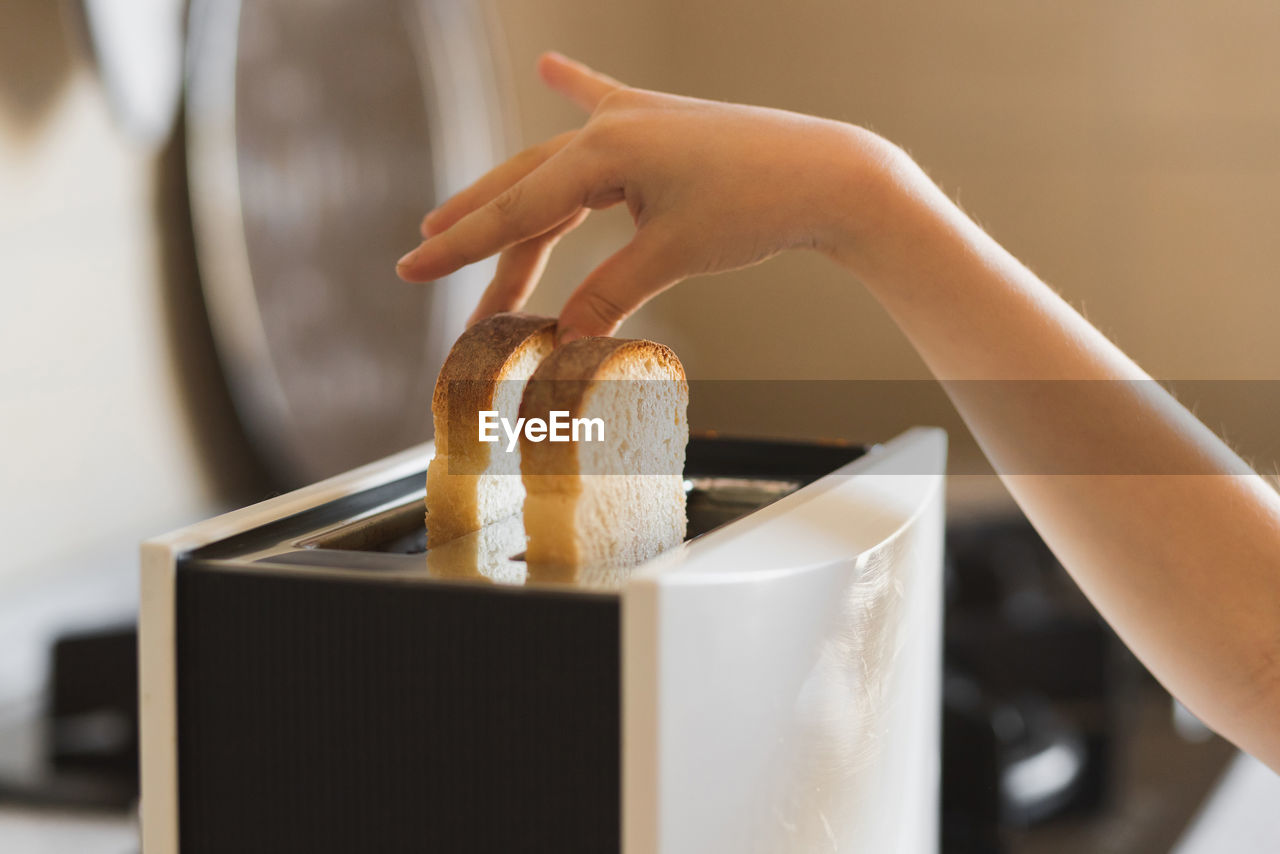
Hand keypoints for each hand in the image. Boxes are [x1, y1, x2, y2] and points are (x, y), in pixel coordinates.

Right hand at [395, 52, 879, 341]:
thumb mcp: (673, 254)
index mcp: (604, 150)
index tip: (410, 265)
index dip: (461, 244)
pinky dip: (577, 88)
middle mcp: (611, 127)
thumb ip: (608, 293)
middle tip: (423, 257)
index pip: (516, 207)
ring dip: (513, 200)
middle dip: (475, 228)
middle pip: (524, 185)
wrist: (831, 172)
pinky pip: (605, 107)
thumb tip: (560, 344)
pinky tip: (551, 67)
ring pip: (555, 166)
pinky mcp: (664, 126)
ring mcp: (637, 121)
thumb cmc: (758, 206)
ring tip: (461, 221)